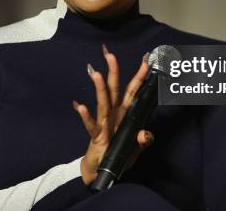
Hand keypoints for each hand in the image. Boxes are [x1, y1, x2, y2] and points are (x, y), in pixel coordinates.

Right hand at [72, 45, 154, 185]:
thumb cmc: (117, 154)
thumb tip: (146, 133)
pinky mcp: (96, 136)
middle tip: (110, 54)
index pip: (133, 91)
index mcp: (125, 113)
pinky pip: (91, 125)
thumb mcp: (135, 149)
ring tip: (96, 74)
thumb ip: (143, 140)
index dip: (139, 76)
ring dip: (99, 88)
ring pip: (103, 103)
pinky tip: (79, 106)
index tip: (145, 60)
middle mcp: (114, 114)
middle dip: (113, 71)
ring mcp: (104, 124)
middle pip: (114, 89)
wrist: (101, 170)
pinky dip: (86, 116)